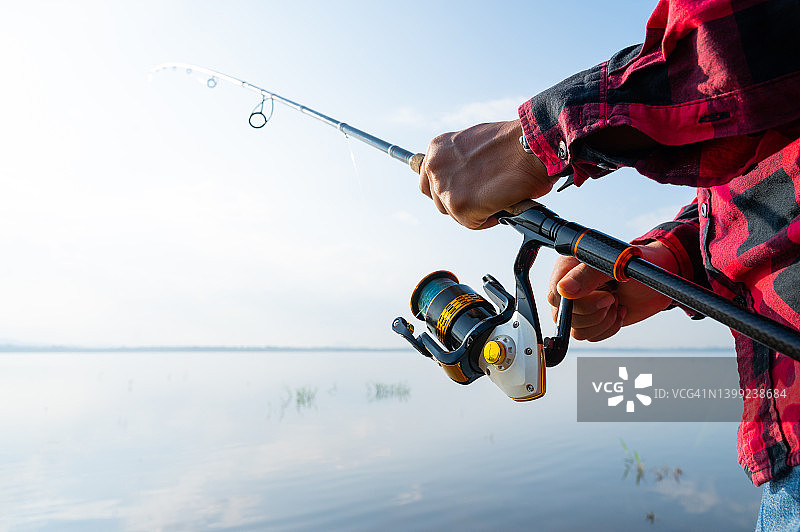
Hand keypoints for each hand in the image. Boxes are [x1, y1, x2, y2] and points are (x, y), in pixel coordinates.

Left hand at [419, 120, 556, 228]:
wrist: (531, 146)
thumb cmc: (514, 142)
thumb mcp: (475, 143)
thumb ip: (462, 162)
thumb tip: (466, 178)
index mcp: (437, 149)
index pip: (428, 182)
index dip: (447, 190)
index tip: (461, 193)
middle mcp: (435, 167)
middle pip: (440, 201)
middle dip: (462, 202)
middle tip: (485, 196)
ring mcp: (445, 187)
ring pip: (456, 214)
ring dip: (476, 211)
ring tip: (496, 197)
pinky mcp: (459, 206)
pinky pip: (473, 223)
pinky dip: (489, 219)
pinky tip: (501, 203)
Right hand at [546, 242, 678, 341]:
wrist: (656, 282)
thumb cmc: (637, 265)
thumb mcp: (614, 264)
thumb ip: (587, 274)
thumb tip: (563, 289)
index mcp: (567, 268)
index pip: (556, 296)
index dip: (579, 302)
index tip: (606, 295)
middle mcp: (568, 288)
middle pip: (565, 317)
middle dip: (596, 312)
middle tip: (614, 298)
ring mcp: (578, 306)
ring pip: (577, 330)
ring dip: (604, 321)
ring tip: (617, 303)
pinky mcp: (590, 320)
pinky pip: (590, 337)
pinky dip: (609, 328)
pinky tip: (619, 311)